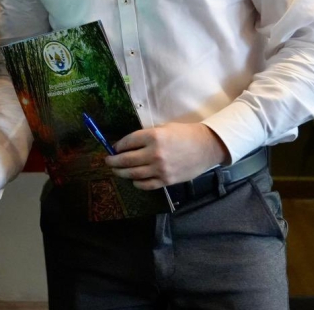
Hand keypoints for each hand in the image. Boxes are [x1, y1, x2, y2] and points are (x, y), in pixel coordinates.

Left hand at [105, 123, 228, 189]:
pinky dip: (136, 182)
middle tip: (108, 160)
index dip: (117, 146)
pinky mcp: (166, 180)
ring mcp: (160, 169)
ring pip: (132, 174)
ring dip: (121, 172)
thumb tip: (126, 145)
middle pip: (126, 160)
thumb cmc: (184, 134)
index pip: (127, 142)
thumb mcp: (163, 128)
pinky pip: (145, 184)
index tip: (113, 148)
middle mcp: (154, 154)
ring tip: (116, 170)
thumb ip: (145, 136)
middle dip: (113, 161)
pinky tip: (133, 179)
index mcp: (153, 137)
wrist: (206, 147)